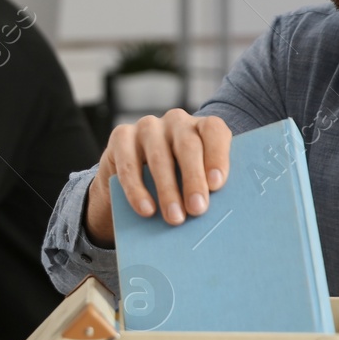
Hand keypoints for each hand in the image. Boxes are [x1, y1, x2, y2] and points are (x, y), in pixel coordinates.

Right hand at [83, 109, 231, 246]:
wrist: (136, 178)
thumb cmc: (178, 181)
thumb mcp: (196, 179)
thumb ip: (207, 187)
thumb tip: (212, 211)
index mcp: (202, 127)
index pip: (214, 130)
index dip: (217, 156)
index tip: (216, 184)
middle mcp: (176, 122)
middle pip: (188, 146)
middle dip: (193, 179)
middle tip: (197, 209)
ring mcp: (147, 127)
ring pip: (159, 156)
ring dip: (167, 190)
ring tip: (174, 217)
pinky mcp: (121, 137)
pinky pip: (128, 165)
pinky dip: (137, 190)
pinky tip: (147, 209)